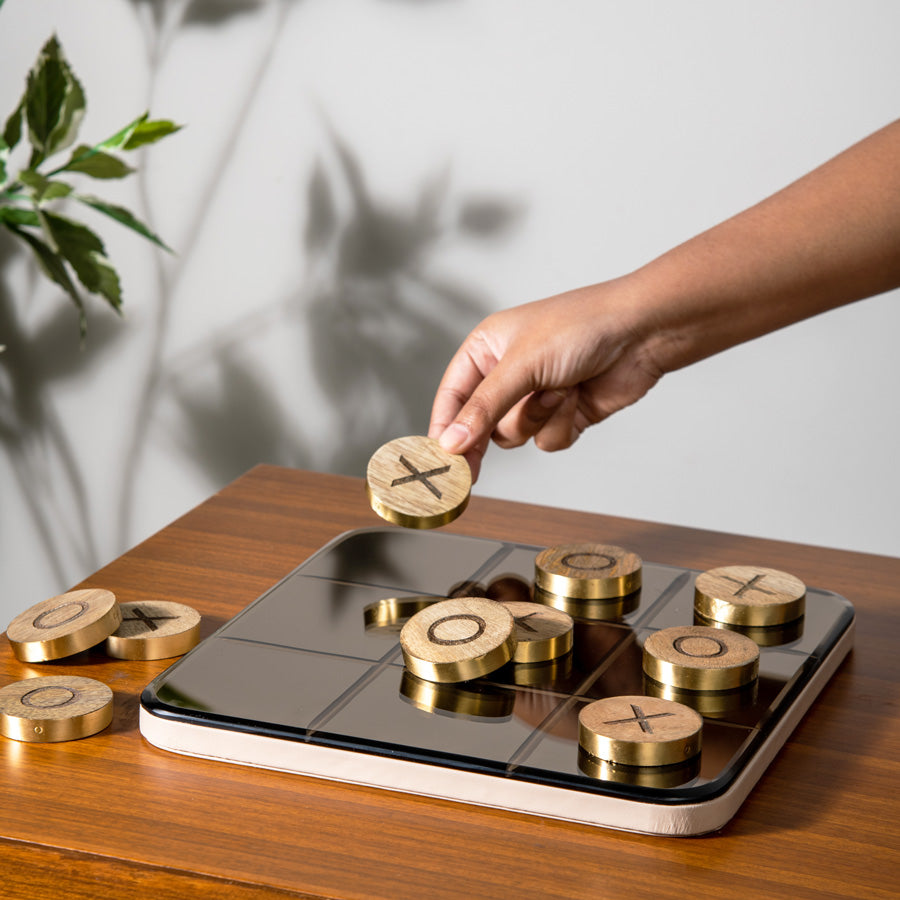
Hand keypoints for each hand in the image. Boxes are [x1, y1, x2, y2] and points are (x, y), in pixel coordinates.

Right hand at [427, 279, 663, 480]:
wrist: (642, 334)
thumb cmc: (581, 328)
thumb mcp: (521, 365)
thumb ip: (483, 408)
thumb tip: (450, 442)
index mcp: (487, 349)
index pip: (453, 396)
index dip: (444, 428)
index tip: (438, 459)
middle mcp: (508, 374)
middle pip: (479, 424)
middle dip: (483, 440)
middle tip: (469, 475)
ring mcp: (536, 396)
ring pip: (514, 435)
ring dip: (536, 419)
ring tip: (558, 390)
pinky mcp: (564, 415)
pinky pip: (546, 440)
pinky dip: (561, 425)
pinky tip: (576, 397)